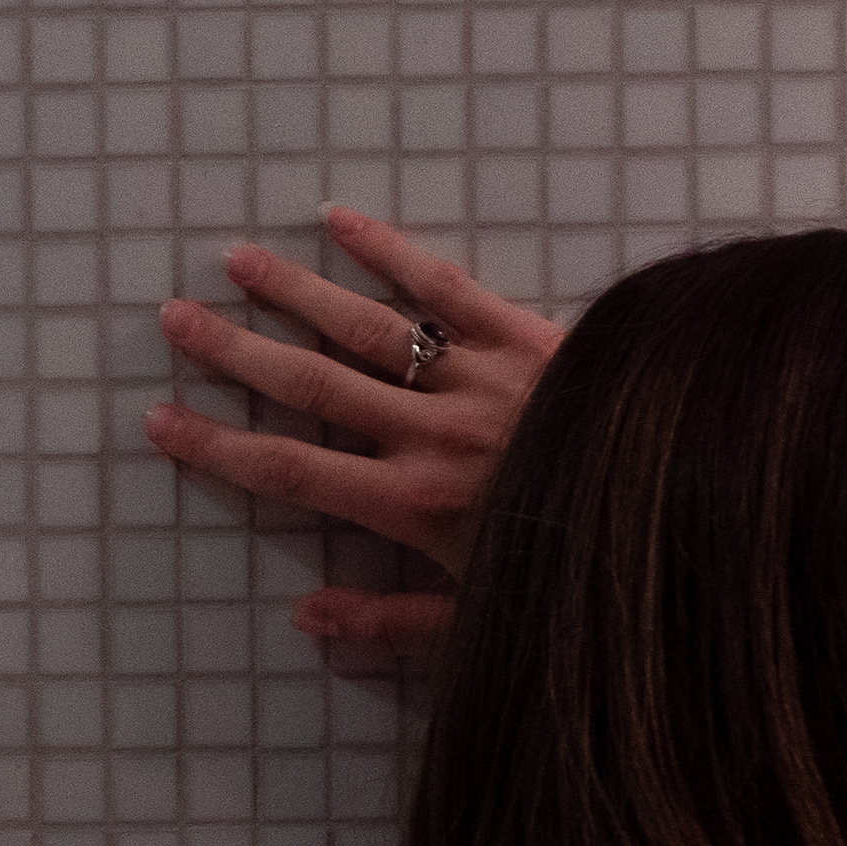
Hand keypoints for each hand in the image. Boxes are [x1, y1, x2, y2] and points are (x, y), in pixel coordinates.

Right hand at [145, 206, 564, 655]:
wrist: (686, 513)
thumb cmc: (584, 579)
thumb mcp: (487, 624)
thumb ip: (394, 624)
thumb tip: (306, 622)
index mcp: (412, 505)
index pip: (289, 471)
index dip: (216, 444)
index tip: (159, 419)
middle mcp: (431, 433)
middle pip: (309, 384)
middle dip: (235, 351)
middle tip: (174, 318)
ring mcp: (478, 377)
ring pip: (364, 327)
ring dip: (293, 291)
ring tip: (235, 260)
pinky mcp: (528, 336)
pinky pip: (447, 287)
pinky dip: (392, 251)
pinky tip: (341, 220)